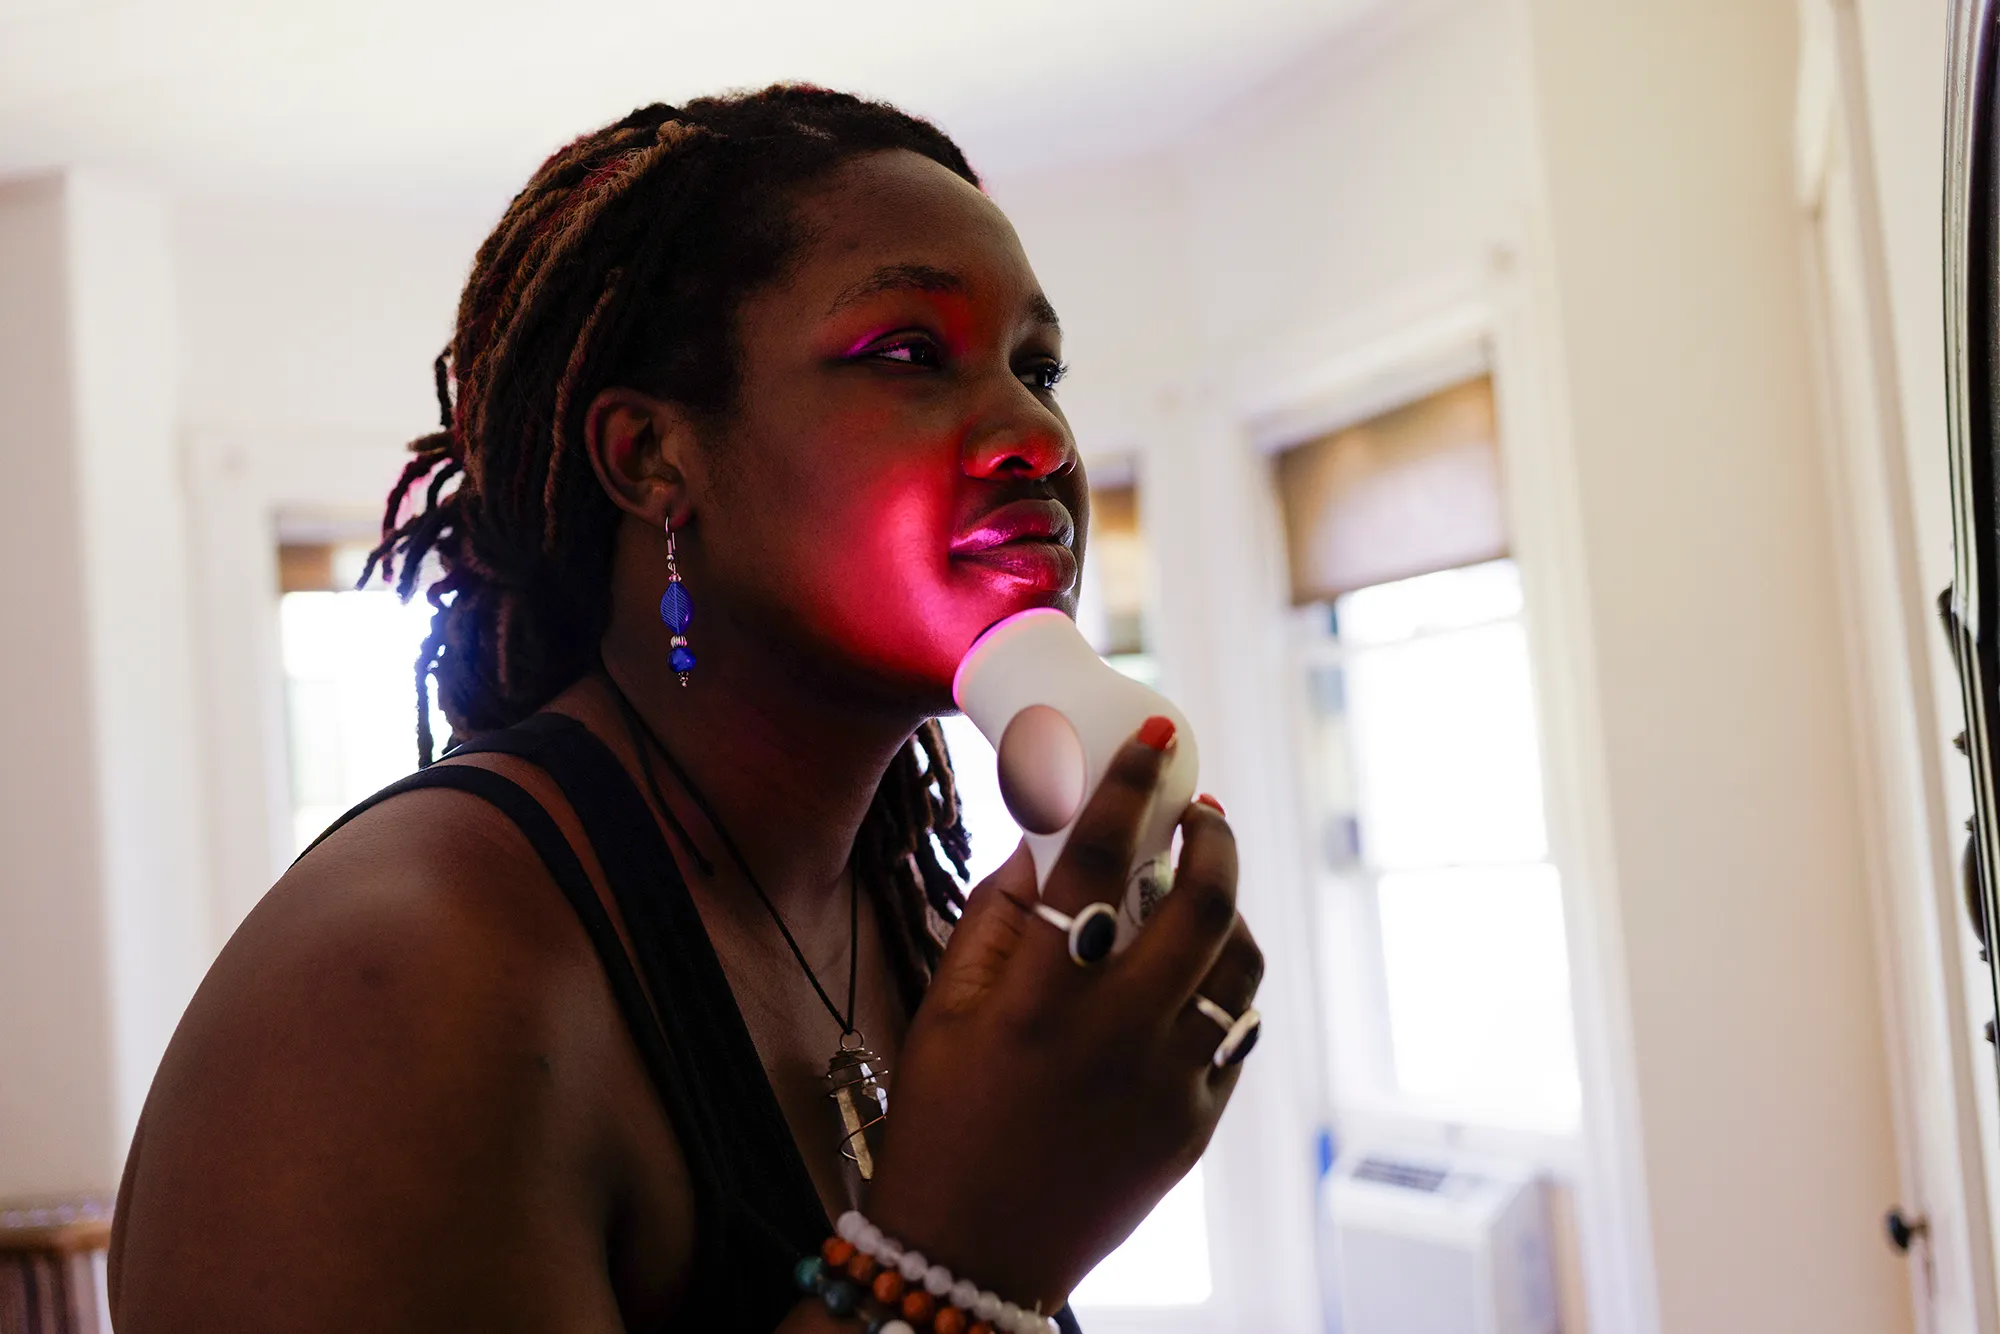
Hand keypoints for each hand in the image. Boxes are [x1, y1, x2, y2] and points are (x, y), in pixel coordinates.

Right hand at [865, 720, 1262, 1311]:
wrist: (971, 1255)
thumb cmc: (942, 1124)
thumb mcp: (942, 1014)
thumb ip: (992, 921)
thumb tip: (1042, 844)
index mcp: (1038, 1000)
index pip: (1099, 861)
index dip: (1133, 785)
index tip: (1160, 734)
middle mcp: (1114, 1036)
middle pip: (1204, 905)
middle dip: (1214, 838)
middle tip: (1200, 811)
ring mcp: (1168, 1084)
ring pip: (1240, 966)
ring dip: (1232, 909)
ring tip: (1203, 887)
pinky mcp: (1196, 1125)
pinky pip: (1237, 1031)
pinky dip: (1225, 984)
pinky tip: (1198, 969)